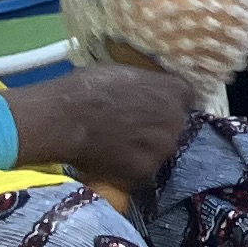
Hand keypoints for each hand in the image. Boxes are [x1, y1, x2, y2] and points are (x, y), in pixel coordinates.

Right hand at [4, 64, 196, 202]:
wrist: (63, 119)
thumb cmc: (86, 88)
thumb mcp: (122, 74)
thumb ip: (144, 86)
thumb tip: (142, 93)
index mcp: (174, 91)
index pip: (184, 100)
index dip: (165, 105)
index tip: (150, 110)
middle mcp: (176, 120)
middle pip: (173, 128)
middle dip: (155, 130)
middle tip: (128, 132)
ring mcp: (163, 148)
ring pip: (158, 152)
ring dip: (143, 152)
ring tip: (115, 149)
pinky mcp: (145, 172)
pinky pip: (140, 172)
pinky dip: (128, 171)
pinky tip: (108, 163)